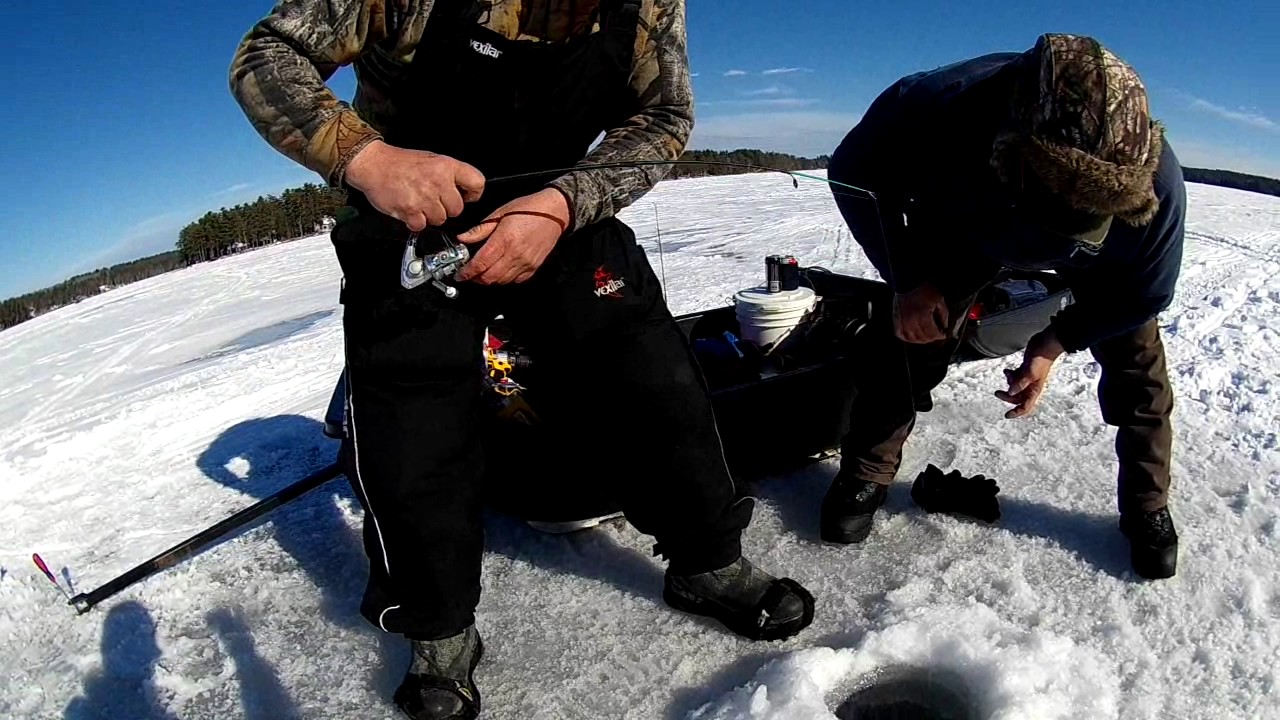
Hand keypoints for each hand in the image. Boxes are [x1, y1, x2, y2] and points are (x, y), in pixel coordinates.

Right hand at [344, 140, 484, 230]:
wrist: (372, 164)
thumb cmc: (400, 163)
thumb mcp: (432, 159)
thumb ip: (450, 175)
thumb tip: (465, 193)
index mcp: (446, 166)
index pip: (477, 183)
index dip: (472, 194)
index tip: (466, 196)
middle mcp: (438, 181)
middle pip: (457, 209)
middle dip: (446, 208)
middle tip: (432, 199)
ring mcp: (424, 197)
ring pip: (440, 219)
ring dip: (429, 216)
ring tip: (418, 202)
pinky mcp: (410, 210)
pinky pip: (422, 225)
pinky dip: (415, 222)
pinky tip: (409, 209)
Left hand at [455, 188, 570, 284]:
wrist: (555, 211)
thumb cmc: (530, 209)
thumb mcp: (499, 213)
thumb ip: (480, 229)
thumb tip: (463, 238)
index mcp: (504, 239)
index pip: (480, 263)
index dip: (467, 272)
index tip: (460, 274)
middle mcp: (516, 254)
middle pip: (489, 277)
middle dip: (476, 278)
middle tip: (469, 273)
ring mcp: (526, 262)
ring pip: (501, 281)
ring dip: (489, 279)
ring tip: (484, 270)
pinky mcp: (534, 267)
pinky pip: (515, 280)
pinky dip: (505, 278)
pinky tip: (501, 269)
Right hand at [893, 283, 947, 342]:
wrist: (907, 282)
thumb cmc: (923, 290)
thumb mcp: (939, 300)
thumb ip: (943, 315)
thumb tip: (944, 327)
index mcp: (922, 316)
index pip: (932, 333)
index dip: (940, 335)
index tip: (943, 334)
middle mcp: (911, 322)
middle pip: (923, 337)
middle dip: (932, 338)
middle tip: (936, 334)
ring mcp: (902, 322)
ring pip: (912, 338)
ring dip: (921, 340)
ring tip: (927, 336)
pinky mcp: (896, 321)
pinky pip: (901, 335)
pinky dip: (908, 338)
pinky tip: (914, 337)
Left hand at [995, 329, 1064, 417]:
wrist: (1046, 344)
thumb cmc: (1041, 359)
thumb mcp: (1030, 372)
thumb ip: (1020, 383)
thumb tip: (1011, 393)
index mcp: (1034, 389)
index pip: (1025, 406)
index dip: (1016, 412)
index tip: (1006, 415)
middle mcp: (1031, 386)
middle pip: (1017, 398)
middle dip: (1007, 396)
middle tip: (997, 392)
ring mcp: (1028, 377)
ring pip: (1015, 387)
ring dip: (1009, 383)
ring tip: (1008, 374)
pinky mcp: (1025, 370)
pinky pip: (1015, 377)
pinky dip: (1010, 375)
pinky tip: (1007, 370)